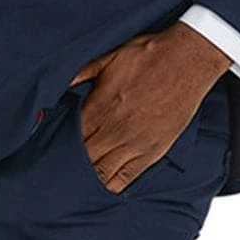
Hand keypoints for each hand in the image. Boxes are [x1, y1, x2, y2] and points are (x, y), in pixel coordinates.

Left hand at [66, 22, 231, 192]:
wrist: (187, 60)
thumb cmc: (147, 55)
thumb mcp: (107, 57)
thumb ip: (79, 74)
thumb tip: (54, 86)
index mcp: (99, 107)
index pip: (69, 137)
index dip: (58, 143)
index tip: (52, 144)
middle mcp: (115, 130)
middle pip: (83, 159)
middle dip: (70, 162)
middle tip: (61, 164)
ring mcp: (135, 143)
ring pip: (102, 172)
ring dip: (88, 176)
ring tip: (78, 176)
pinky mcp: (154, 150)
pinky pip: (128, 178)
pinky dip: (112, 183)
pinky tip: (103, 183)